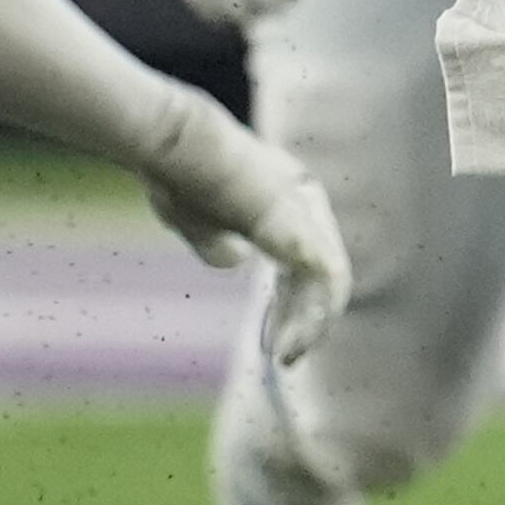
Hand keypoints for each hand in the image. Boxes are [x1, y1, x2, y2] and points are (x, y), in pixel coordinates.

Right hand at [138, 86, 352, 361]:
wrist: (178, 148)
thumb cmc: (178, 174)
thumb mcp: (194, 219)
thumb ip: (215, 240)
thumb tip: (235, 260)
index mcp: (282, 194)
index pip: (300, 255)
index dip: (290, 298)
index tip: (272, 337)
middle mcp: (303, 198)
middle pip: (316, 271)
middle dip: (302, 317)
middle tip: (284, 354)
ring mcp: (308, 210)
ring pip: (326, 282)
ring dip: (309, 325)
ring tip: (288, 355)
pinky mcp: (305, 227)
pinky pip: (325, 283)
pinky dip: (310, 319)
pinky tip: (290, 345)